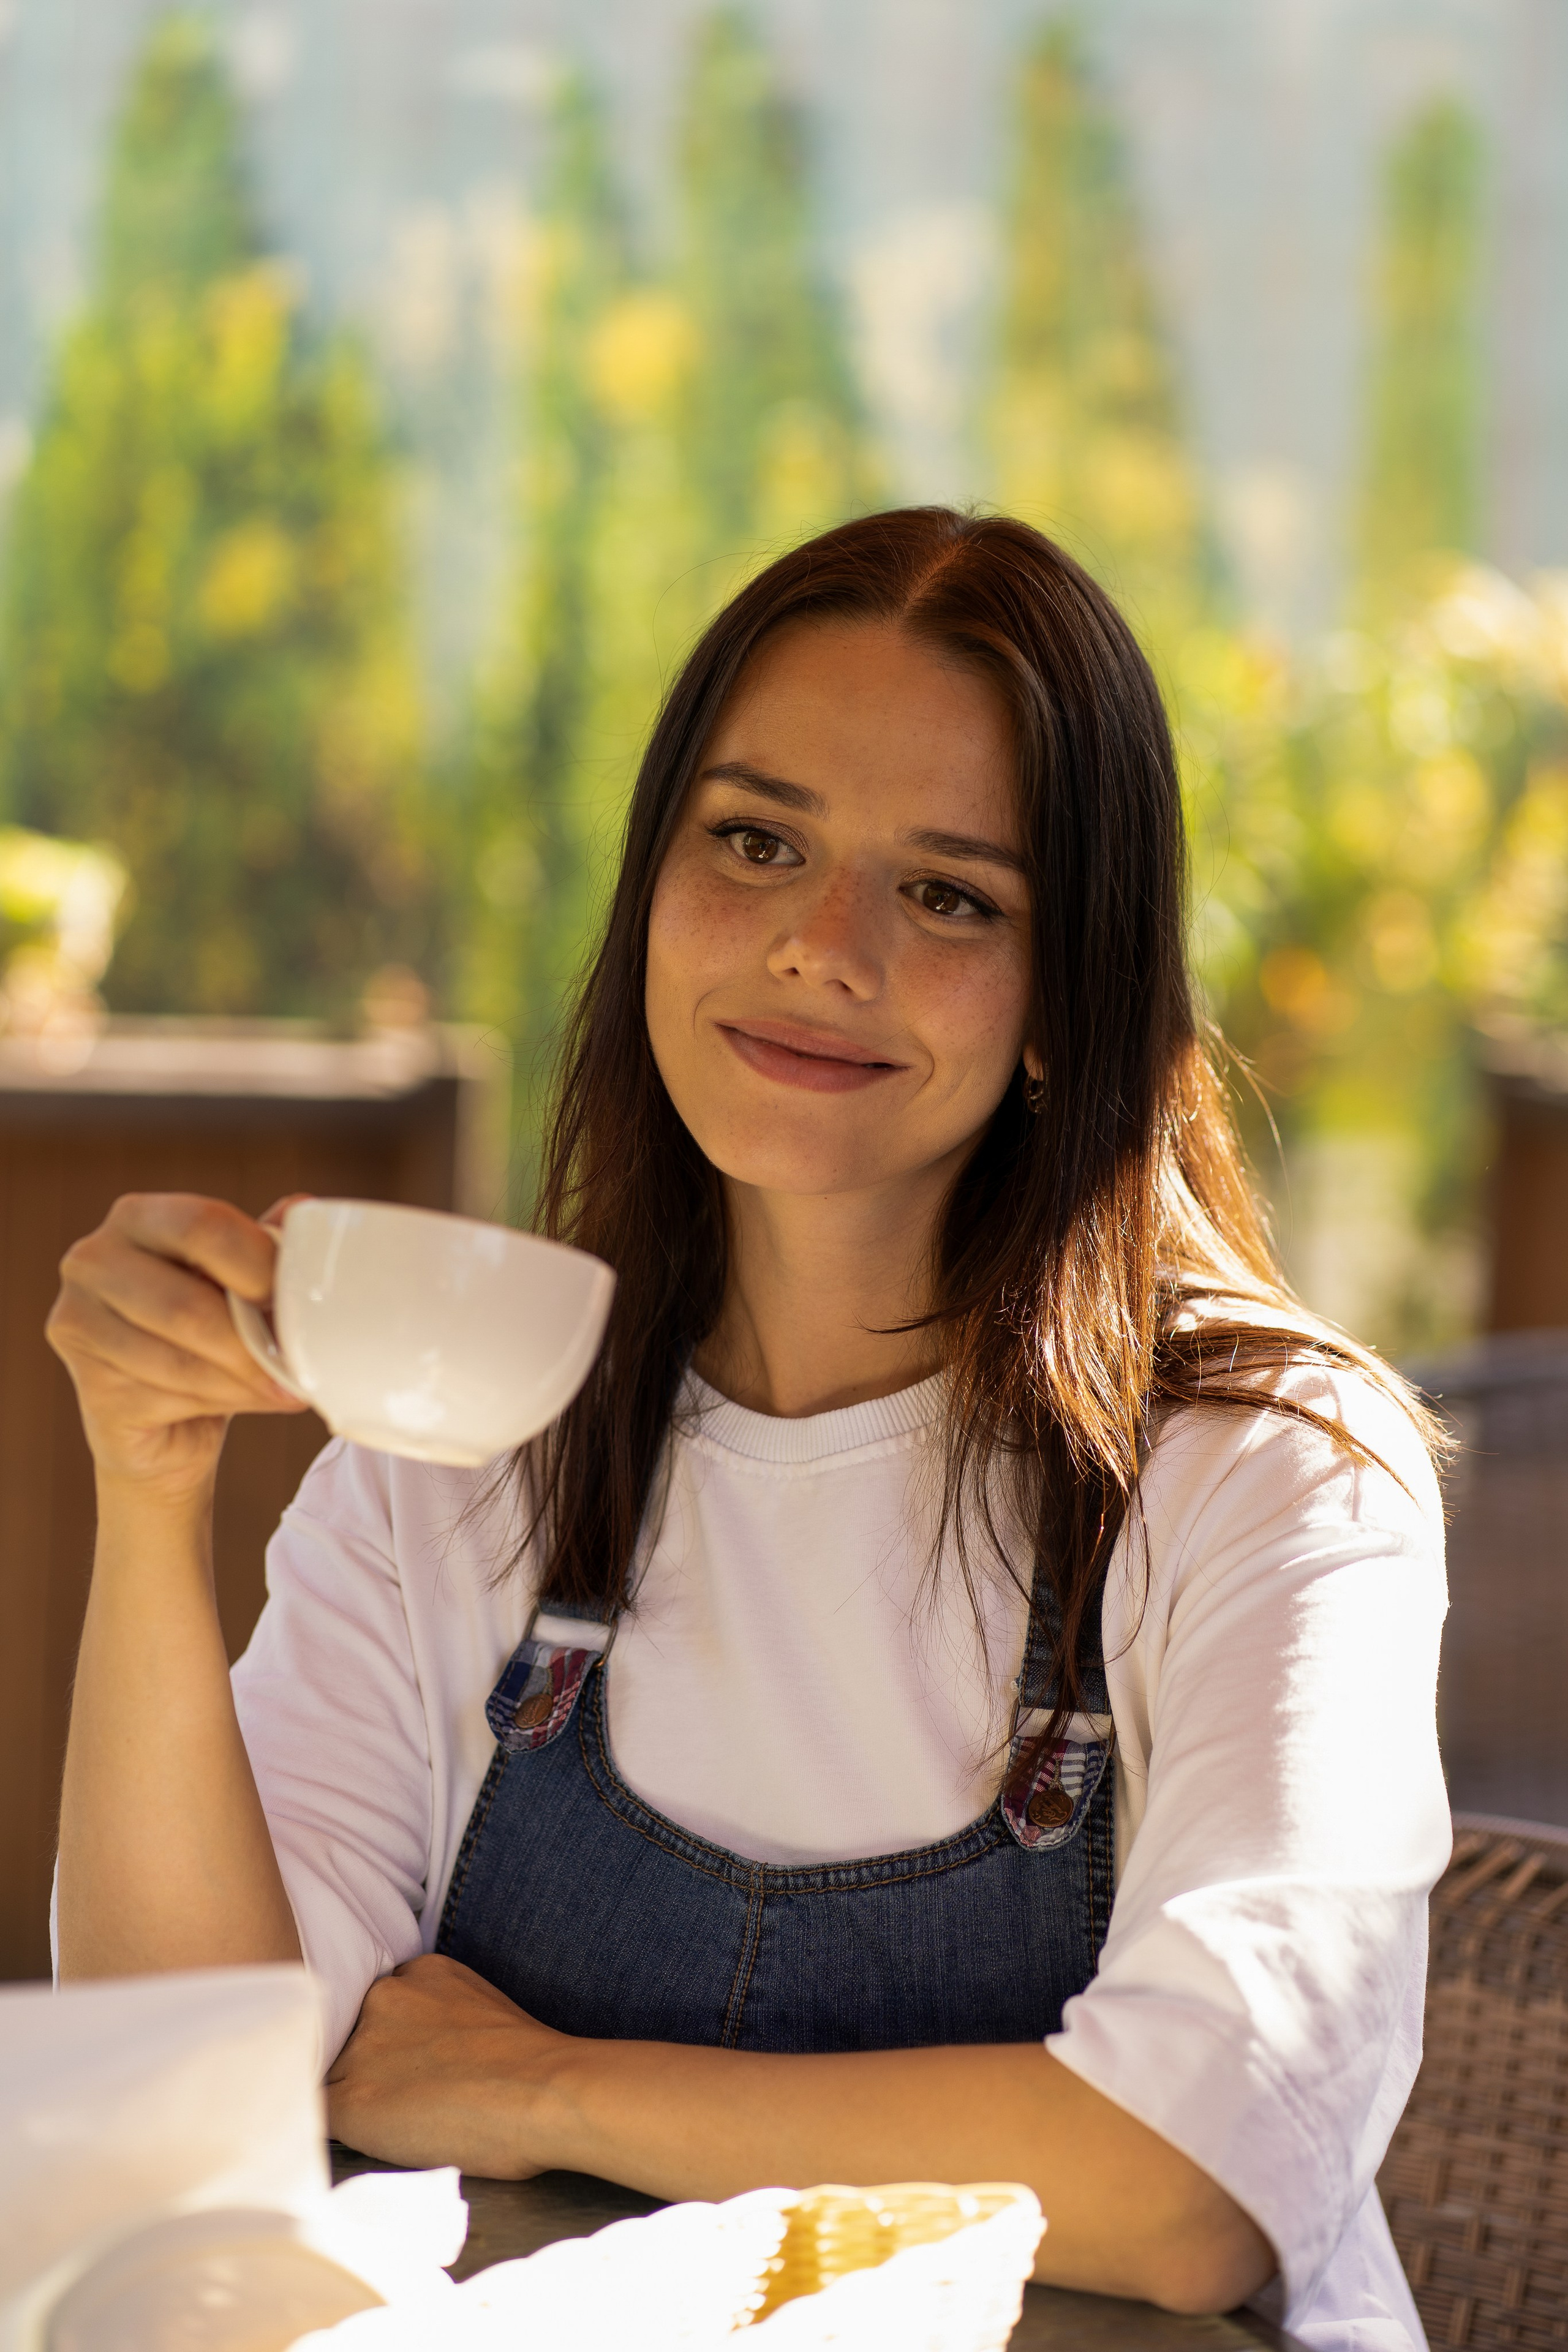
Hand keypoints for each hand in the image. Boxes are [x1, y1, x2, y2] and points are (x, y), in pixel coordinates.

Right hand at [48, 1191, 309, 1501]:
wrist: (165, 1422)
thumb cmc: (207, 1334)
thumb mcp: (237, 1281)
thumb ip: (263, 1246)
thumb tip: (304, 1210)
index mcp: (137, 1217)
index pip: (203, 1225)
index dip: (259, 1264)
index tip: (295, 1299)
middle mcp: (93, 1261)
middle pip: (188, 1304)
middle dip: (253, 1342)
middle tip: (299, 1362)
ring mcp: (79, 1323)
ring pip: (183, 1359)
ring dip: (247, 1380)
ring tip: (286, 1388)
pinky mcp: (90, 1387)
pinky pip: (171, 1396)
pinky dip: (226, 1403)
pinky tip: (251, 1401)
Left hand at [327, 1954, 568, 2177]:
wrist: (544, 2092)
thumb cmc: (532, 2066)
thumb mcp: (482, 2010)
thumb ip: (441, 2016)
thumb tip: (421, 2056)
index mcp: (420, 1973)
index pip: (382, 2008)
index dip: (392, 2045)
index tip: (412, 2069)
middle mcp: (382, 1999)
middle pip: (352, 2038)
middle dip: (370, 2068)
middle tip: (411, 2099)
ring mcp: (362, 2048)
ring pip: (336, 2078)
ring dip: (358, 2101)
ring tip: (407, 2126)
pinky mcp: (351, 2102)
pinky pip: (325, 2119)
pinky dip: (347, 2135)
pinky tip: (385, 2143)